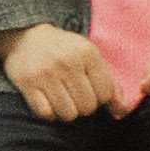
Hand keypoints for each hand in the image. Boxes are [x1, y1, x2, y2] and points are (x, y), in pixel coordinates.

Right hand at [0, 24, 120, 121]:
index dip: (100, 98)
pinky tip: (47, 101)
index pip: (105, 94)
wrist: (26, 35)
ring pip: (68, 114)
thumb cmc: (65, 51)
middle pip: (87, 107)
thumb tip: (122, 110)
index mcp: (88, 53)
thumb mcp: (90, 58)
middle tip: (74, 96)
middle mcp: (68, 62)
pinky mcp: (28, 83)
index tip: (90, 91)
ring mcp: (46, 73)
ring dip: (66, 112)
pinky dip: (49, 113)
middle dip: (83, 107)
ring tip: (62, 99)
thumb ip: (110, 83)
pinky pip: (46, 114)